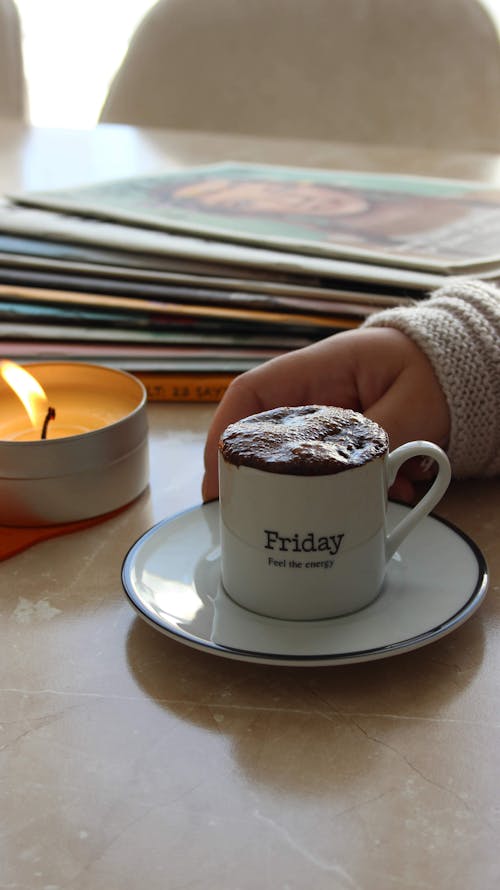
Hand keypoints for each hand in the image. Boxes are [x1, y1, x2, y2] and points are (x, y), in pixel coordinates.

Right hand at [202, 326, 449, 501]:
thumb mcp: (415, 404)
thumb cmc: (436, 372)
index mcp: (321, 368)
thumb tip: (361, 480)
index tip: (217, 477)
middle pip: (261, 433)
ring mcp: (327, 418)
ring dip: (309, 490)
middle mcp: (315, 393)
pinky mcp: (345, 440)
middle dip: (254, 475)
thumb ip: (384, 438)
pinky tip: (390, 496)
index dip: (224, 433)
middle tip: (249, 516)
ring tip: (340, 509)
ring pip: (295, 458)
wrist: (462, 370)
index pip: (253, 394)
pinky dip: (349, 491)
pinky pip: (329, 470)